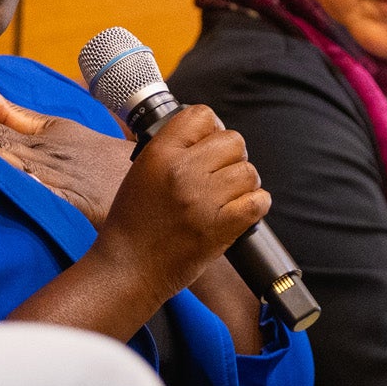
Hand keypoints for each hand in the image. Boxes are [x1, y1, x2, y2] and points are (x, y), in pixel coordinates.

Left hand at [0, 83, 134, 223]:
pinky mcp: (76, 203)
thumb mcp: (58, 129)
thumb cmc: (93, 154)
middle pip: (5, 147)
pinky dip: (34, 188)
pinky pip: (51, 196)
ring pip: (23, 168)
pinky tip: (15, 184)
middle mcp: (46, 158)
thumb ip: (18, 115)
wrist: (142, 176)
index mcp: (40, 140)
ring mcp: (61, 180)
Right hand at [93, 105, 269, 302]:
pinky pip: (258, 202)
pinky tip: (241, 211)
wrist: (128, 269)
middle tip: (219, 175)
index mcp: (160, 154)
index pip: (202, 116)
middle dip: (230, 157)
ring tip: (227, 197)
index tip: (208, 145)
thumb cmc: (132, 223)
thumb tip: (205, 135)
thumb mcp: (141, 172)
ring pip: (249, 172)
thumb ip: (171, 150)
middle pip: (233, 141)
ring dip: (243, 184)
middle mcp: (183, 172)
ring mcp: (203, 200)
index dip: (211, 129)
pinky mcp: (220, 228)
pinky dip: (255, 206)